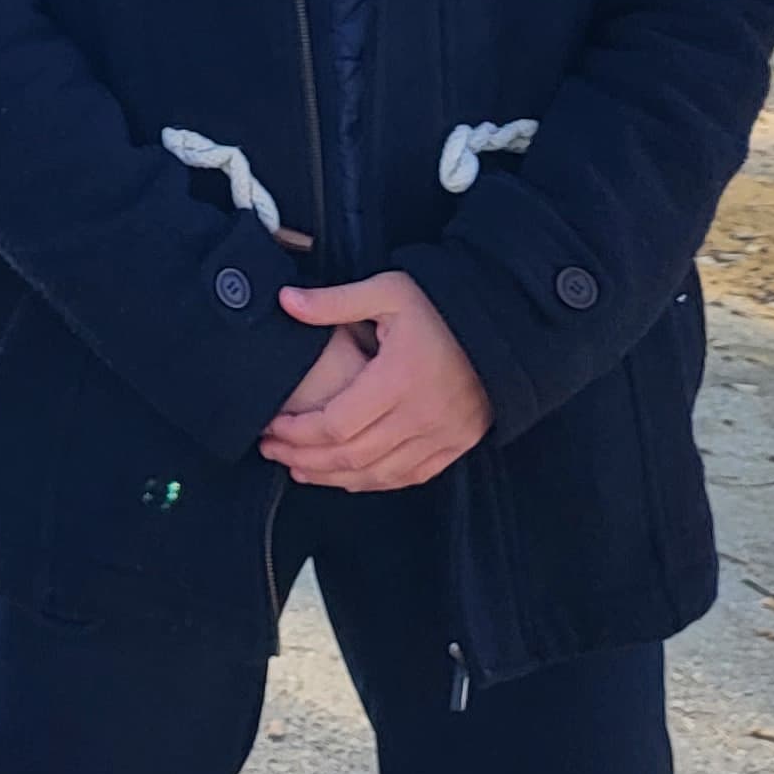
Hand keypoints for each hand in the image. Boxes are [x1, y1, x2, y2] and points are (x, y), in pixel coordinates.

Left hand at [262, 273, 489, 491]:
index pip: (336, 423)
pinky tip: (348, 478)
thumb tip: (286, 301)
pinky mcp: (455, 444)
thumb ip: (335, 301)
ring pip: (377, 474)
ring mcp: (442, 435)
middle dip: (304, 458)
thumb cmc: (440, 308)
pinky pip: (409, 476)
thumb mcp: (388, 291)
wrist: (502, 327)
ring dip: (333, 477)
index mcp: (399, 379)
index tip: (271, 428)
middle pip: (351, 455)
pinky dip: (373, 482)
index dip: (298, 433)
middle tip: (272, 451)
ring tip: (299, 469)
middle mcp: (421, 415)